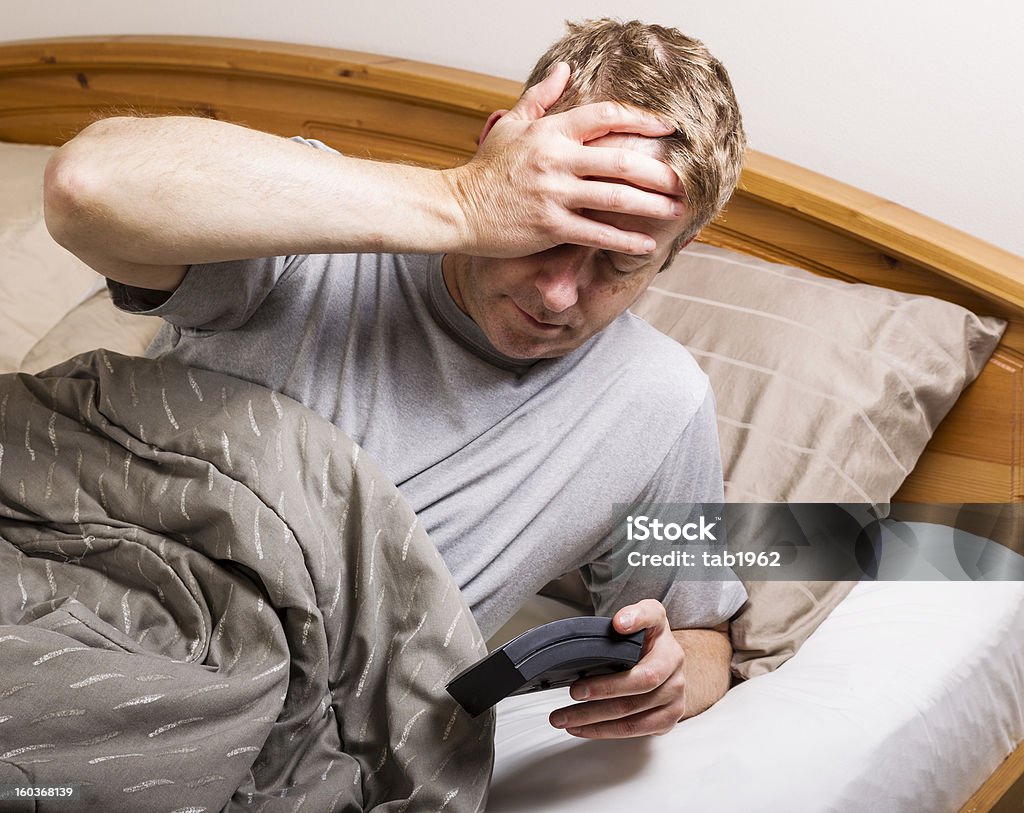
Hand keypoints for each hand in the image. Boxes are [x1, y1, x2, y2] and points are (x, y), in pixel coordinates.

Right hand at [444, 62, 683, 258]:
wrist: (457, 208)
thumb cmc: (485, 169)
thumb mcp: (511, 124)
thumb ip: (541, 96)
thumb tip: (565, 68)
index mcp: (551, 131)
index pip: (606, 117)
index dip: (642, 120)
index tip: (668, 129)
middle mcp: (557, 160)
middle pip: (621, 160)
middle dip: (660, 172)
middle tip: (684, 180)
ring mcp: (554, 194)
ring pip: (615, 197)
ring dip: (652, 206)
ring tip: (676, 211)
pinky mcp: (549, 226)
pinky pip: (596, 233)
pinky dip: (625, 240)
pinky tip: (646, 246)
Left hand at [549, 599, 686, 738]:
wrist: (668, 667)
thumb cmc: (650, 645)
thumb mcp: (646, 620)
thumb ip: (636, 615)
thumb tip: (621, 622)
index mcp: (666, 641)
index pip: (654, 624)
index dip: (637, 621)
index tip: (617, 625)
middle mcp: (675, 670)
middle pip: (639, 682)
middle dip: (602, 689)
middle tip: (574, 691)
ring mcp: (674, 698)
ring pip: (632, 714)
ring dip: (593, 719)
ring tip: (565, 718)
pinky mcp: (667, 720)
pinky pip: (634, 730)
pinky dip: (604, 731)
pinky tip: (583, 728)